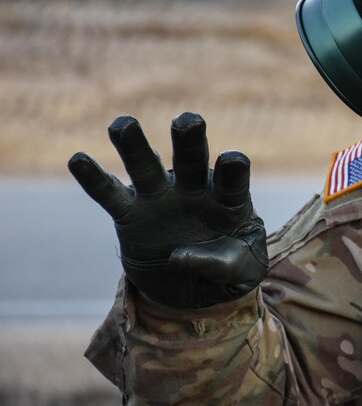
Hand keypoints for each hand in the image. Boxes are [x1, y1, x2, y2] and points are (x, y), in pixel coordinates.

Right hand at [69, 112, 268, 308]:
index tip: (232, 159)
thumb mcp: (240, 274)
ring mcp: (159, 199)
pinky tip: (78, 159)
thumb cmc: (229, 269)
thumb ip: (221, 263)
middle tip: (187, 121)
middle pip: (191, 159)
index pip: (233, 179)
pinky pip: (110, 195)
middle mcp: (194, 190)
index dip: (233, 168)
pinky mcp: (130, 215)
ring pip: (145, 166)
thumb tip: (179, 256)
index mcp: (229, 199)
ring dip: (135, 145)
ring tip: (122, 124)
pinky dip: (94, 179)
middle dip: (189, 140)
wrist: (195, 284)